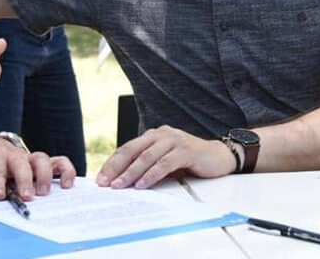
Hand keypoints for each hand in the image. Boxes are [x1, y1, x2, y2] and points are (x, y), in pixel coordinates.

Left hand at [0, 138, 75, 199]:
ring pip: (42, 160)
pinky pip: (60, 162)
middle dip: (24, 180)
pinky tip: (67, 185)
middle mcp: (15, 155)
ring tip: (44, 193)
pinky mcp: (44, 163)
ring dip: (45, 176)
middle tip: (26, 197)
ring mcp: (30, 159)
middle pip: (21, 163)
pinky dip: (66, 171)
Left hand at [96, 125, 235, 189]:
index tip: (100, 178)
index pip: (128, 148)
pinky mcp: (186, 150)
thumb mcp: (165, 161)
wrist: (219, 156)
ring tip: (119, 185)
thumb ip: (148, 165)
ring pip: (147, 157)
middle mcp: (162, 134)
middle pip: (133, 150)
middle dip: (116, 167)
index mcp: (154, 136)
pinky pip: (164, 163)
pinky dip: (151, 175)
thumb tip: (123, 181)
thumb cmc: (190, 161)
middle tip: (104, 182)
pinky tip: (142, 184)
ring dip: (131, 172)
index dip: (112, 163)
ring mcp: (174, 141)